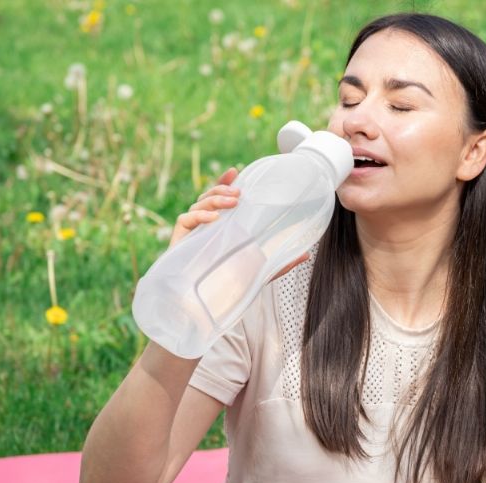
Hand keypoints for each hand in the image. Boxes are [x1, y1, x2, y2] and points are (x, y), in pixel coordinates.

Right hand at [168, 166, 309, 280]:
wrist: (205, 308)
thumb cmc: (228, 286)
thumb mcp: (259, 271)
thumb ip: (280, 261)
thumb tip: (306, 254)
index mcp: (219, 228)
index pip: (220, 199)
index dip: (225, 183)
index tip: (236, 172)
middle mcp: (204, 227)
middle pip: (208, 197)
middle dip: (222, 190)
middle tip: (239, 193)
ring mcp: (191, 234)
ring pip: (198, 204)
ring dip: (214, 199)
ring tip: (232, 203)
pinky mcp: (179, 243)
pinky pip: (185, 221)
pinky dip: (198, 216)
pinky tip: (213, 220)